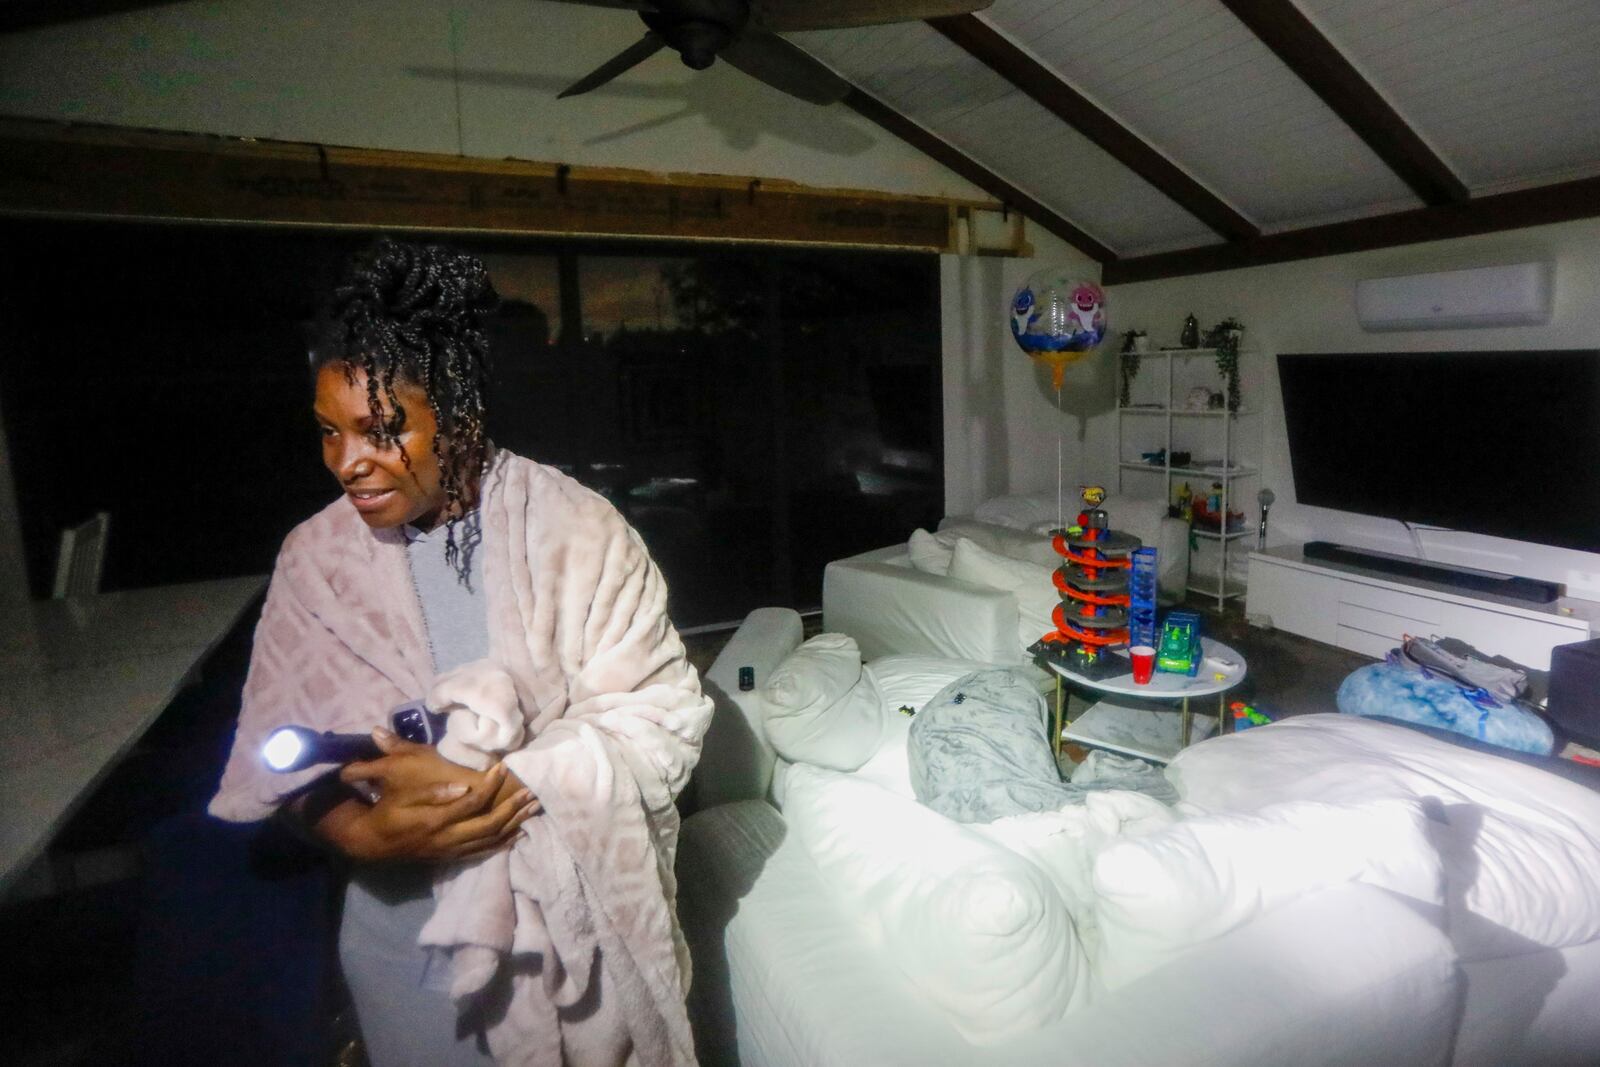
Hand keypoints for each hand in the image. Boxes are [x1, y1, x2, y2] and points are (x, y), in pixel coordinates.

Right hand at [311, 730, 539, 862]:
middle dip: (513, 808)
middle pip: (489, 825)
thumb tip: (461, 785)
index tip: (503, 766)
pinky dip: (503, 843)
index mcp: (435, 820)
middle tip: (531, 792)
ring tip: (533, 808)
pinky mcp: (452, 856)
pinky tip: (518, 832)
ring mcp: (451, 850)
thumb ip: (430, 790)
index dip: (491, 784)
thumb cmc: (387, 809)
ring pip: (490, 840)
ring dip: (513, 824)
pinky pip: (483, 852)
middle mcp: (447, 838)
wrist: (372, 842)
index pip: (473, 802)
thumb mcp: (400, 792)